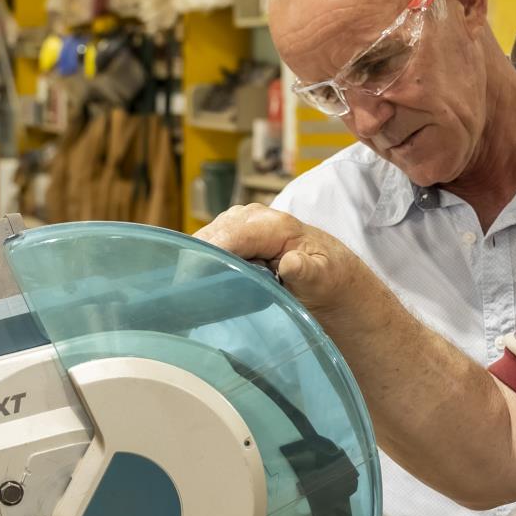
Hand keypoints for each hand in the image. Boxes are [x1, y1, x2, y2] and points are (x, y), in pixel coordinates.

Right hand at [196, 204, 371, 321]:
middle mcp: (253, 219)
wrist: (332, 278)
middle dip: (196, 261)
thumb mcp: (325, 280)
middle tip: (184, 295)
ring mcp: (239, 226)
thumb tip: (292, 263)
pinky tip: (194, 285)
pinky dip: (200, 263)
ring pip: (204, 240)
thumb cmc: (329, 279)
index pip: (231, 235)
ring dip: (196, 263)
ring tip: (187, 293)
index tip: (191, 280)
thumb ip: (309, 272)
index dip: (209, 255)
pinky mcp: (232, 236)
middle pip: (211, 236)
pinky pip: (207, 247)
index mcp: (275, 226)